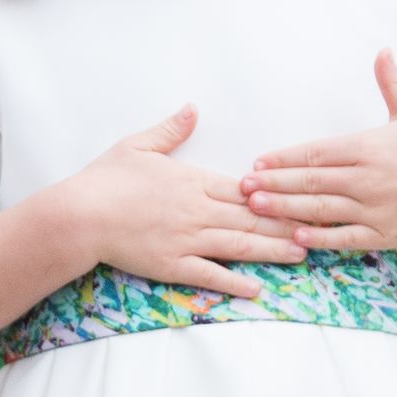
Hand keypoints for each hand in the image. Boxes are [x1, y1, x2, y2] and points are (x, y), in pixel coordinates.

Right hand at [69, 105, 307, 296]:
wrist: (78, 215)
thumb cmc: (107, 178)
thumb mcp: (140, 144)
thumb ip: (172, 129)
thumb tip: (193, 108)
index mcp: (195, 181)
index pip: (246, 189)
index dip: (277, 193)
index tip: (303, 193)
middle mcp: (198, 210)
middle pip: (252, 217)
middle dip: (287, 222)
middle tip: (318, 226)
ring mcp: (187, 240)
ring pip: (239, 245)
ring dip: (272, 250)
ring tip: (301, 254)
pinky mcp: (172, 265)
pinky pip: (209, 275)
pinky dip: (234, 282)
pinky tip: (257, 288)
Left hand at [241, 50, 396, 251]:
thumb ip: (391, 82)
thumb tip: (383, 48)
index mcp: (369, 146)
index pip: (318, 152)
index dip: (286, 157)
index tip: (260, 160)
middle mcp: (368, 177)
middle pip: (311, 181)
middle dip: (274, 183)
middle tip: (242, 186)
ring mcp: (375, 208)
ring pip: (321, 209)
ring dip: (285, 209)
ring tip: (256, 208)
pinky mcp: (383, 234)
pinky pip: (344, 237)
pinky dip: (319, 238)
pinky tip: (294, 237)